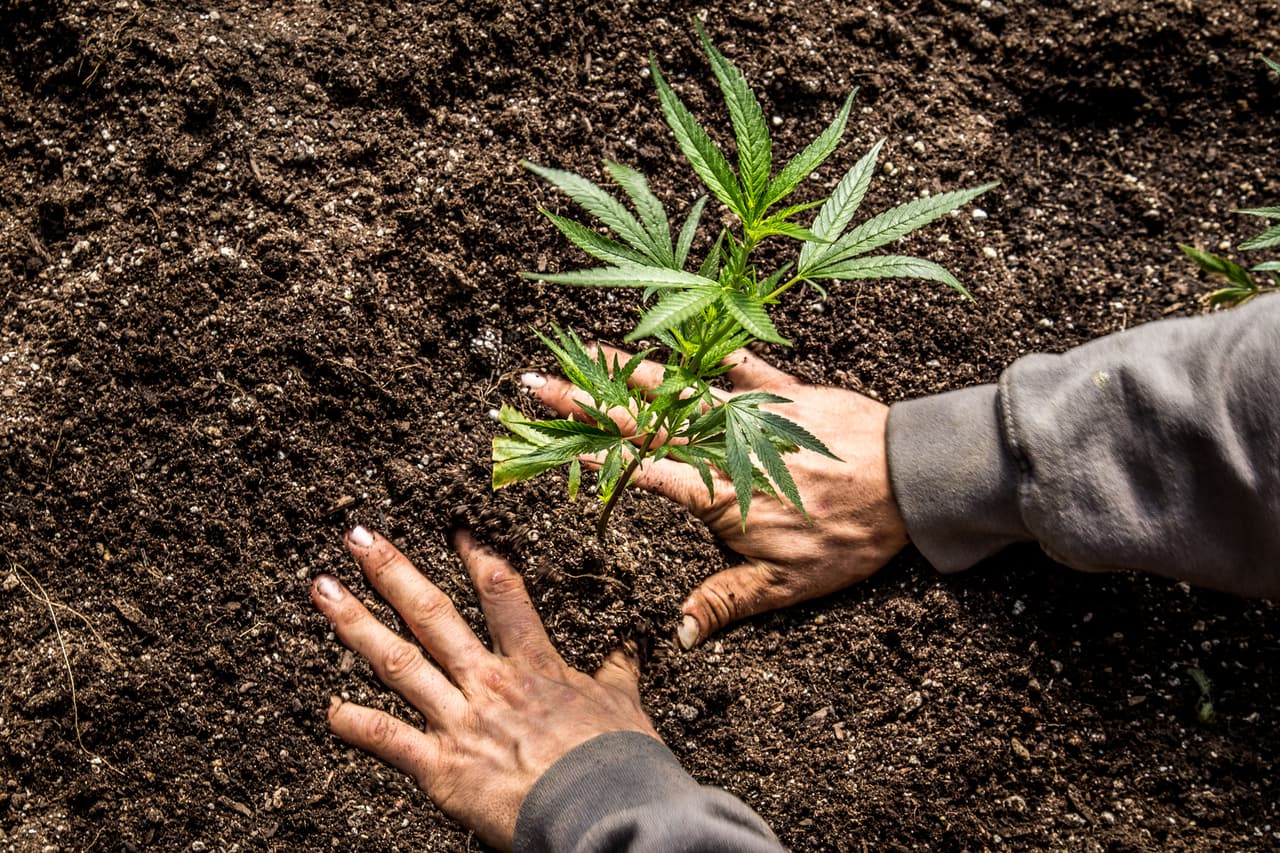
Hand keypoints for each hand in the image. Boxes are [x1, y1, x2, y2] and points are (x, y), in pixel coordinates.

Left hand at [311, 526, 658, 850]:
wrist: (604, 809)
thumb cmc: (619, 760)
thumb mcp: (624, 705)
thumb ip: (617, 671)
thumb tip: (628, 645)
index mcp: (533, 664)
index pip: (500, 593)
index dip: (475, 556)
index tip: (453, 530)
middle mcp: (488, 682)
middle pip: (432, 615)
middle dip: (392, 572)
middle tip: (358, 538)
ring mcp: (460, 721)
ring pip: (399, 663)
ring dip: (356, 625)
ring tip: (323, 590)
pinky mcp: (442, 767)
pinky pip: (388, 740)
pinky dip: (355, 724)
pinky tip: (329, 707)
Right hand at [523, 347, 908, 647]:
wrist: (908, 481)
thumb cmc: (849, 535)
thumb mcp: (787, 585)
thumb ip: (727, 602)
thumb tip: (680, 633)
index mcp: (713, 491)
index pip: (638, 467)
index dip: (590, 452)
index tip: (547, 436)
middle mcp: (720, 444)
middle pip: (640, 420)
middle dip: (583, 401)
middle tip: (536, 380)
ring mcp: (749, 412)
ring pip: (676, 387)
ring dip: (625, 368)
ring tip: (584, 349)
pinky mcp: (783, 390)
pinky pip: (737, 364)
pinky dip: (706, 350)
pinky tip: (677, 330)